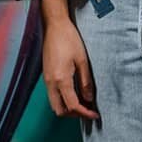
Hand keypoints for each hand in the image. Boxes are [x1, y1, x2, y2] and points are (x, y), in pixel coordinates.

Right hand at [39, 0, 97, 118]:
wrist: (54, 26)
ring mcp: (46, 80)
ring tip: (83, 103)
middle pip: (59, 110)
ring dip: (68, 107)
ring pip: (55, 103)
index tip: (94, 115)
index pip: (72, 105)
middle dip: (73, 114)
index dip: (84, 113)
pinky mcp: (46, 75)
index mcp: (61, 79)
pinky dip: (63, 99)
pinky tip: (75, 93)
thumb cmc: (69, 39)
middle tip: (88, 111)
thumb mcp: (82, 61)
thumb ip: (86, 82)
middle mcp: (51, 82)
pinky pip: (53, 95)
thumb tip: (89, 99)